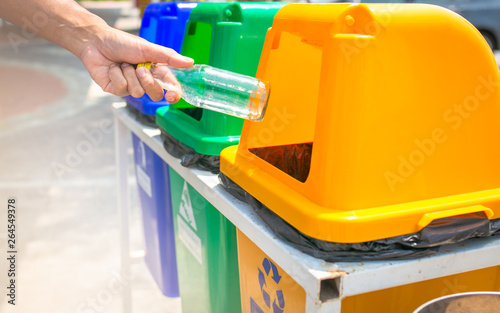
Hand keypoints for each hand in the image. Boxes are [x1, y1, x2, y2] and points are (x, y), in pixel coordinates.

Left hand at [78, 26, 192, 101]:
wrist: (96, 41)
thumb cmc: (122, 42)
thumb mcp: (148, 48)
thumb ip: (169, 57)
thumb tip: (190, 62)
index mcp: (156, 70)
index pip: (170, 86)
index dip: (173, 94)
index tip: (171, 96)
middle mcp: (145, 80)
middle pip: (156, 94)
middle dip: (148, 81)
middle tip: (139, 68)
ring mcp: (131, 87)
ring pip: (138, 93)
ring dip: (130, 75)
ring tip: (122, 64)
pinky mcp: (117, 90)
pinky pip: (123, 89)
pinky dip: (117, 75)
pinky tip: (113, 68)